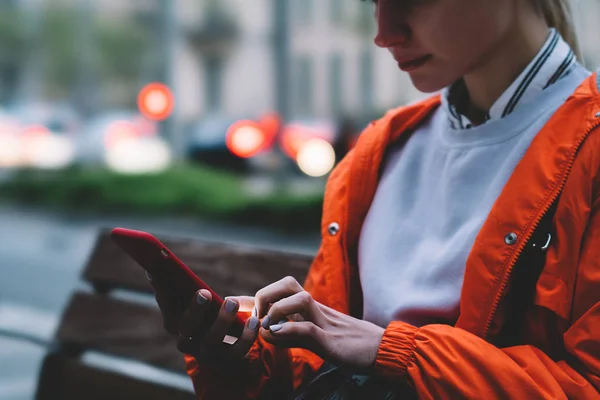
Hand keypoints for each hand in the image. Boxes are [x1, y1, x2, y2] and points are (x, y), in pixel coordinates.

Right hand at [148, 273, 260, 367]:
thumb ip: (174, 286)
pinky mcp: (228, 361)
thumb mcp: (190, 303)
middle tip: (205, 292)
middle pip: (187, 328)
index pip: (168, 308)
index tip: (168, 278)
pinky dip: (246, 336)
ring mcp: (207, 353)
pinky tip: (253, 320)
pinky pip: (237, 351)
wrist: (223, 352)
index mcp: (175, 324)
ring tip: (232, 302)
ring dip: (222, 321)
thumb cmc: (204, 317)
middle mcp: (187, 342)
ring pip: (212, 340)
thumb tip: (156, 264)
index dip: (166, 295)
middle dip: (195, 311)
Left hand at [254, 277, 384, 371]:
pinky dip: (290, 330)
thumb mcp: (316, 337)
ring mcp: (326, 323)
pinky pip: (309, 329)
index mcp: (313, 309)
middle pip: (288, 284)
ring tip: (268, 326)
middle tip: (259, 317)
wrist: (382, 350)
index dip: (263, 295)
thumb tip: (268, 333)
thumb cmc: (350, 345)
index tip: (248, 310)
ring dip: (277, 309)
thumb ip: (294, 334)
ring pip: (300, 299)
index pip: (284, 289)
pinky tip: (278, 336)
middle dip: (266, 295)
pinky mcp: (332, 341)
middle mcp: (318, 310)